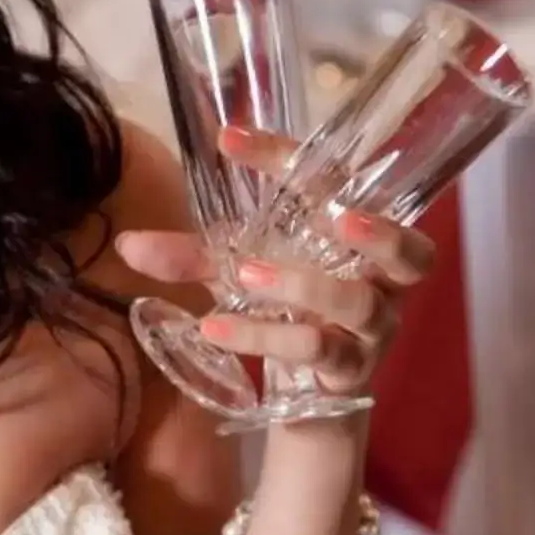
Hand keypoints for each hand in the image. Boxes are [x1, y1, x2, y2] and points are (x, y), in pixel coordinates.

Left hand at [116, 126, 437, 403]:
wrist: (308, 394)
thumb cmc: (283, 313)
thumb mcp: (234, 275)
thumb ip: (189, 258)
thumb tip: (127, 245)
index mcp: (355, 235)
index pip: (339, 181)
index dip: (288, 156)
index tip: (228, 140)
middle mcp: (379, 280)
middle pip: (407, 250)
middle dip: (374, 231)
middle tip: (331, 214)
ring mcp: (372, 329)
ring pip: (358, 304)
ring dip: (306, 287)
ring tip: (247, 276)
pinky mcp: (351, 372)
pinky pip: (319, 352)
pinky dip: (266, 338)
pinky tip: (216, 328)